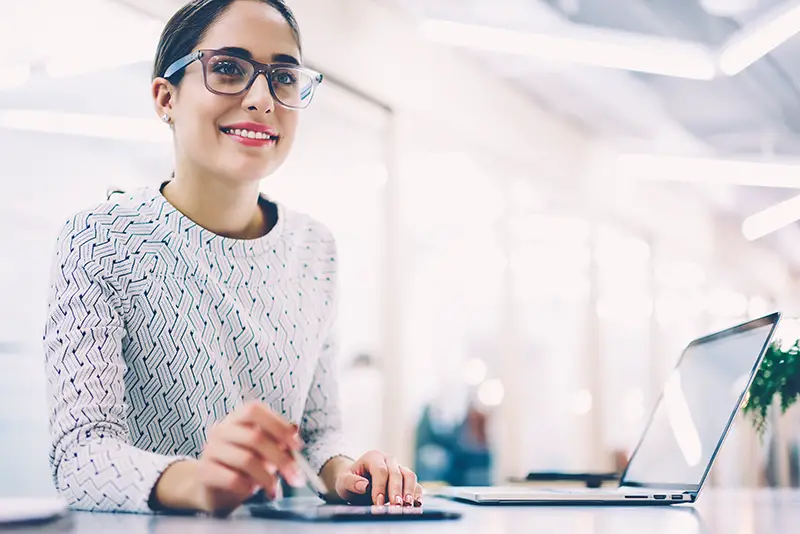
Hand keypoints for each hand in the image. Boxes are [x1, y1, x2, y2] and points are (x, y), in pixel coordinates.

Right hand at [152, 401, 305, 515]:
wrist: (211, 489)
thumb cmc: (242, 466)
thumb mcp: (264, 452)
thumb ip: (278, 441)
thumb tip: (294, 429)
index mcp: (236, 418)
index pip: (255, 410)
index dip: (278, 425)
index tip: (297, 445)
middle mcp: (221, 430)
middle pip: (255, 437)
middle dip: (281, 458)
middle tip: (296, 477)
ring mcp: (210, 450)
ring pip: (246, 460)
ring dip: (267, 477)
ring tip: (274, 489)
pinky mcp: (203, 472)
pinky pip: (232, 479)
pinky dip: (247, 487)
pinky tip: (251, 491)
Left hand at [333, 450, 423, 506]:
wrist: (355, 482)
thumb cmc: (349, 481)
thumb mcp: (343, 482)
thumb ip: (351, 482)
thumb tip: (363, 486)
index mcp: (373, 457)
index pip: (380, 470)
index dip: (380, 486)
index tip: (378, 502)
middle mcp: (388, 460)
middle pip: (396, 473)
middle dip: (396, 491)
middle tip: (395, 506)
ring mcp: (399, 468)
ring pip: (409, 476)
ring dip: (409, 492)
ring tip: (407, 506)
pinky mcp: (405, 479)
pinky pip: (415, 484)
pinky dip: (417, 494)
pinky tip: (416, 505)